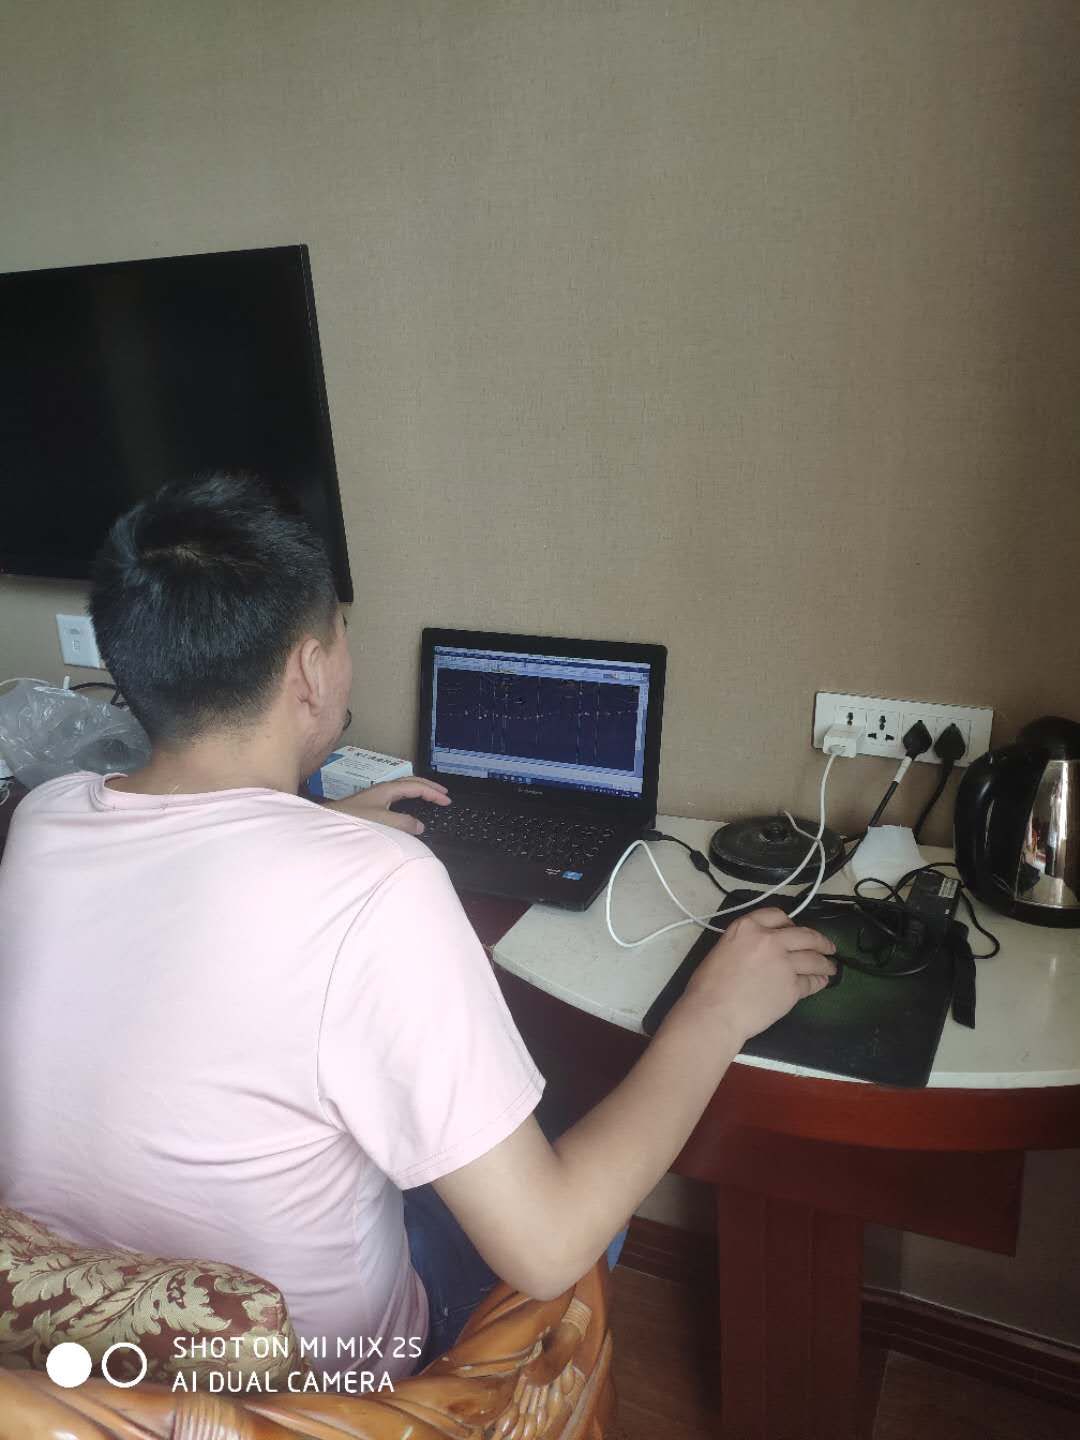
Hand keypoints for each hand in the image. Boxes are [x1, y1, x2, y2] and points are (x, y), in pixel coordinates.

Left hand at [324, 777, 449, 833]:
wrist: (327, 822)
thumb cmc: (352, 821)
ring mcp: (376, 795)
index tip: (447, 800)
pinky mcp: (371, 803)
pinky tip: (407, 805)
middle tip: (444, 794)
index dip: (433, 793)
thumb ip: (403, 824)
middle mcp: (383, 789)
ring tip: (430, 795)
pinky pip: (397, 794)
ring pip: (404, 787)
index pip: (417, 786)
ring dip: (419, 789)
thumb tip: (420, 826)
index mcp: (387, 789)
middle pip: (411, 782)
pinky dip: (409, 796)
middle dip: (429, 786)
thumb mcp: (382, 822)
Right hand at [677, 907, 836, 1046]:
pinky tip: (821, 982)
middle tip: (828, 947)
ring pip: (813, 958)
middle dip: (820, 941)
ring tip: (831, 967)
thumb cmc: (708, 985)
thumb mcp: (723, 949)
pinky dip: (818, 982)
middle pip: (804, 934)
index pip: (778, 915)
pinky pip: (811, 982)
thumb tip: (760, 950)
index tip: (795, 929)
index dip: (790, 923)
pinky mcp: (793, 987)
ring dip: (825, 962)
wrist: (714, 1013)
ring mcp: (784, 963)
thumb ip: (746, 943)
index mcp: (748, 927)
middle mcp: (770, 939)